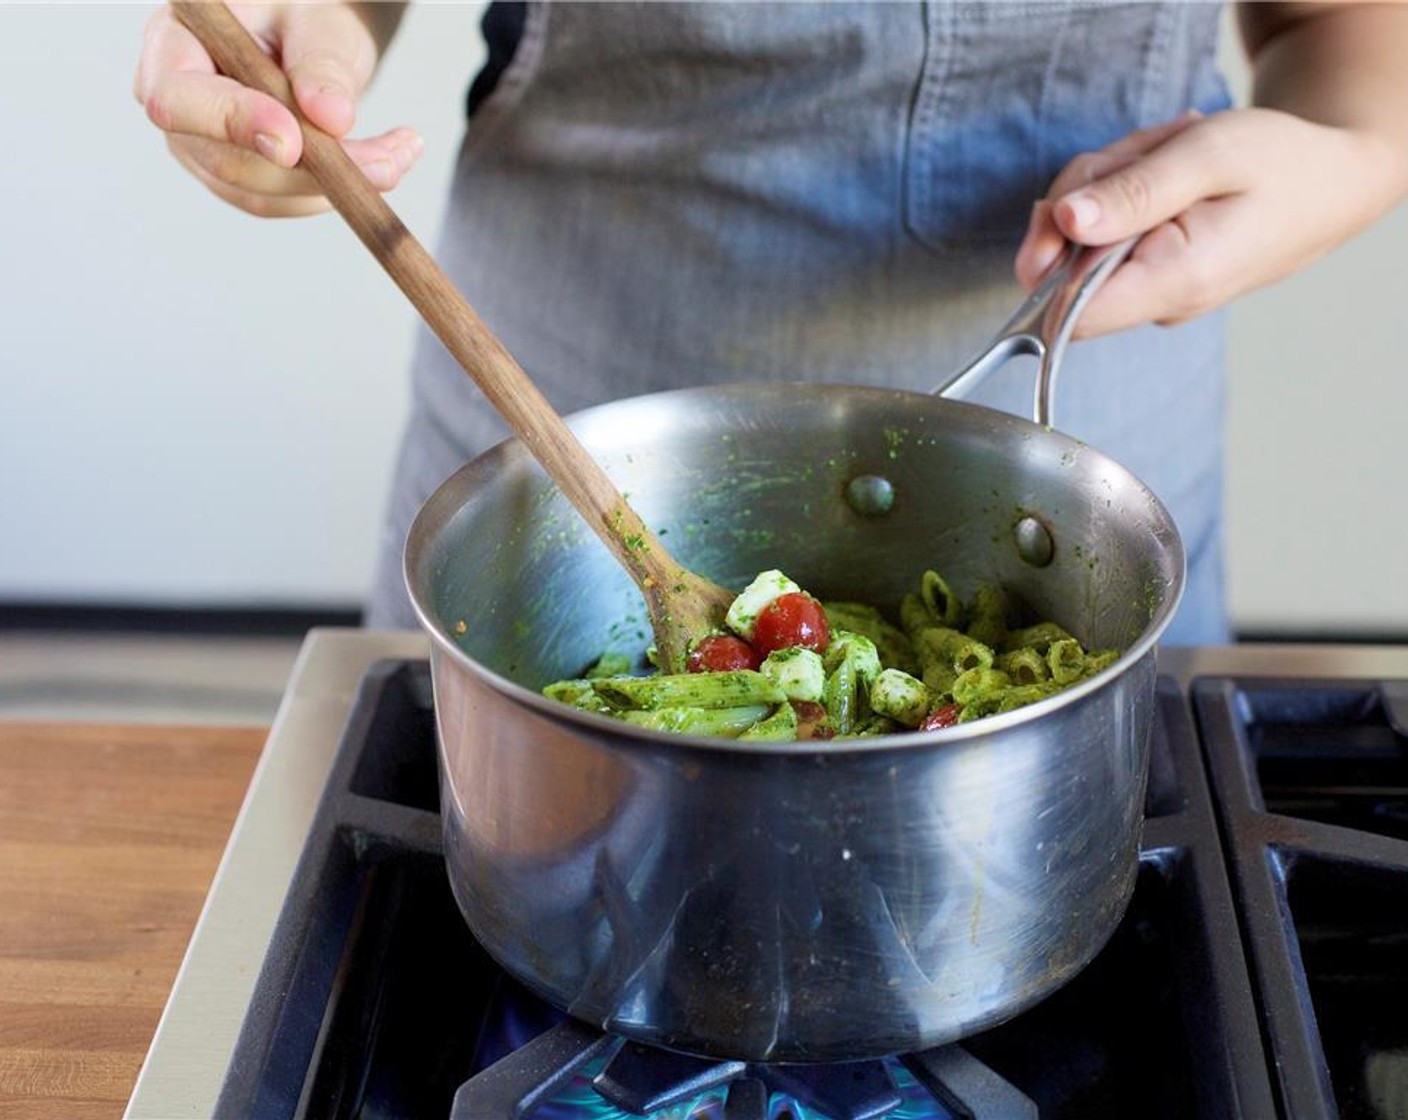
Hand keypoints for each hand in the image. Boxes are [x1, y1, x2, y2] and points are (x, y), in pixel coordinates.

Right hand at [133, 2, 420, 216]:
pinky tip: (387, 161)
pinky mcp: (240, 176)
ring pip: (264, 193)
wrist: (311, 28)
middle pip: (228, 162)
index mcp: (174, 44)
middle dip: (313, 170)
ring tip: (400, 153)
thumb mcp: (318, 19)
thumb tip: (332, 117)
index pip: (176, 99)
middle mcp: (179, 103)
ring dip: (338, 187)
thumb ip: (321, 63)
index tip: (291, 143)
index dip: (231, 125)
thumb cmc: (304, 9)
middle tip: (386, 162)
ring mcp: (204, 147)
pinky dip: (341, 190)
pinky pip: (289, 201)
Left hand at [1013, 107, 1407, 338]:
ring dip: (1108, 184)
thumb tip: (1063, 223)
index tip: (1069, 208)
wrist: (1331, 182)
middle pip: (1060, 268)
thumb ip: (1132, 192)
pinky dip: (1122, 194)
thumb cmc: (1281, 162)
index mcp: (1173, 282)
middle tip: (1145, 156)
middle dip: (1084, 196)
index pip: (1063, 313)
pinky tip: (1166, 175)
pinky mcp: (1148, 277)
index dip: (1045, 259)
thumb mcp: (1207, 154)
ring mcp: (1151, 294)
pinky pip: (1102, 237)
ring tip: (1169, 159)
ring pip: (1078, 243)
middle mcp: (1157, 303)